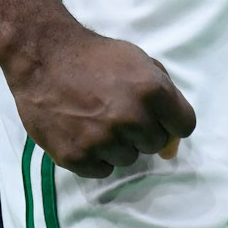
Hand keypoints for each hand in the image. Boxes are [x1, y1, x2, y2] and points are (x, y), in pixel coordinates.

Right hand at [9, 22, 195, 177]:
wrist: (43, 58)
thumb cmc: (96, 57)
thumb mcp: (139, 62)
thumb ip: (165, 98)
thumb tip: (172, 146)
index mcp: (152, 91)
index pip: (184, 126)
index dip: (170, 121)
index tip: (156, 116)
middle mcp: (132, 118)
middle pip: (156, 144)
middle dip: (142, 131)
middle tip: (118, 112)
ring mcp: (103, 140)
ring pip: (128, 159)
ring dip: (117, 145)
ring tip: (96, 121)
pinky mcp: (77, 157)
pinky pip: (102, 170)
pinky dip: (95, 156)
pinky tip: (82, 133)